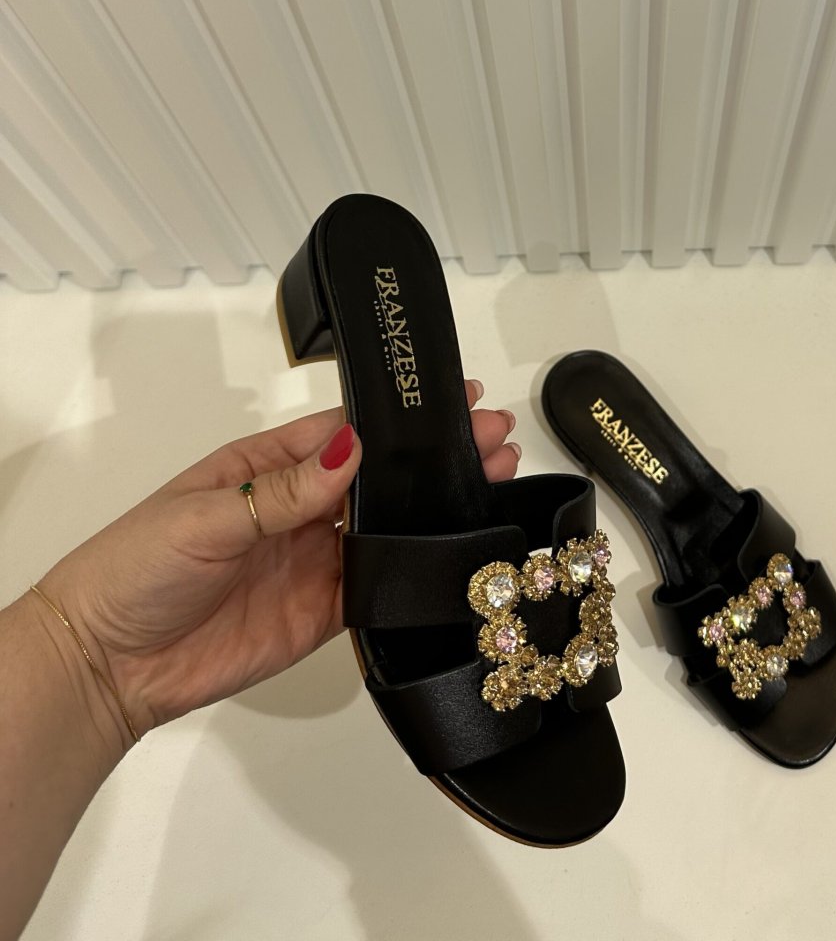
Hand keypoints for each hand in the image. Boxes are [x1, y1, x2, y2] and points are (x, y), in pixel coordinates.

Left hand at [33, 381, 518, 744]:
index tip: (451, 402)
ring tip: (493, 480)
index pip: (346, 432)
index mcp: (266, 466)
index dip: (398, 419)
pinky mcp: (324, 611)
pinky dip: (416, 570)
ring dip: (436, 506)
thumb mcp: (204, 516)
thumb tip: (347, 451)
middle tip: (493, 437)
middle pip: (380, 477)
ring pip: (390, 526)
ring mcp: (315, 560)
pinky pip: (380, 586)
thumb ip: (281, 490)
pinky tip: (455, 550)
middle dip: (435, 457)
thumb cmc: (134, 570)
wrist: (109, 666)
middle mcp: (299, 509)